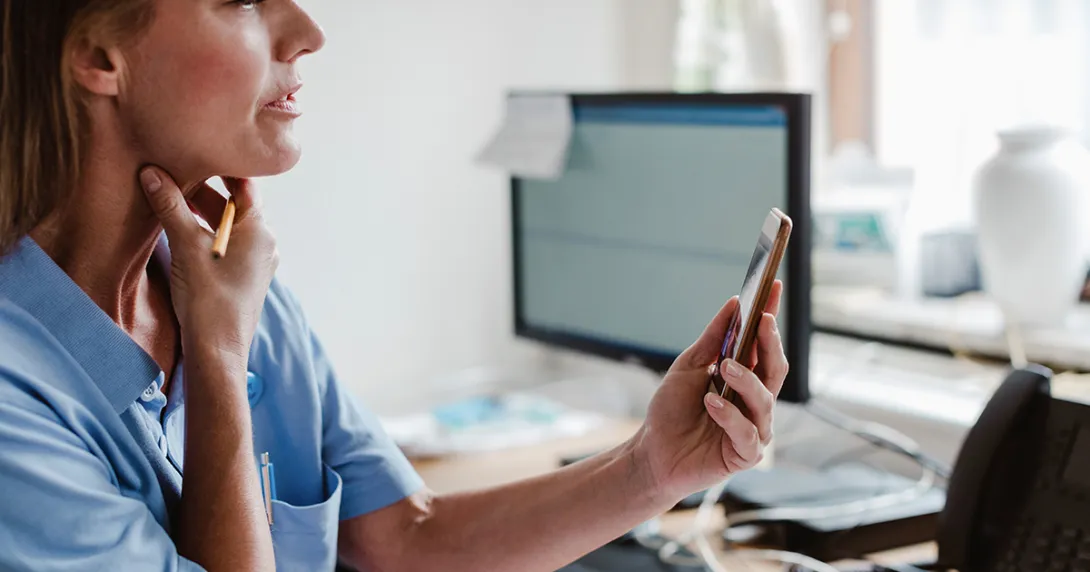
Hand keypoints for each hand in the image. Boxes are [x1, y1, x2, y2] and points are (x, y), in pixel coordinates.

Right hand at [139, 167, 278, 361]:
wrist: (217, 351)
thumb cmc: (208, 299)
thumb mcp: (186, 246)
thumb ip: (170, 206)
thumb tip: (152, 172)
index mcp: (259, 229)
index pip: (242, 183)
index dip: (218, 165)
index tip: (194, 149)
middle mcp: (264, 241)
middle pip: (232, 203)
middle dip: (201, 189)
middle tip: (170, 172)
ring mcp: (255, 260)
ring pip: (225, 224)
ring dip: (199, 212)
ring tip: (169, 198)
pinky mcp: (243, 276)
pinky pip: (224, 243)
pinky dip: (203, 232)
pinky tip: (180, 230)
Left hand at [631, 281, 787, 501]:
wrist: (652, 452)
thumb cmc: (671, 411)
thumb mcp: (688, 367)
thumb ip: (712, 339)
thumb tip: (734, 304)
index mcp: (744, 378)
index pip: (764, 345)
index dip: (771, 316)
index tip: (774, 288)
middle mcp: (755, 402)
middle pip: (775, 369)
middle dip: (770, 344)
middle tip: (761, 322)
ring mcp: (754, 428)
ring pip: (765, 400)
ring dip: (746, 380)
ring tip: (725, 367)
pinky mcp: (746, 454)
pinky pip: (747, 433)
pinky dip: (729, 416)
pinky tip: (711, 404)